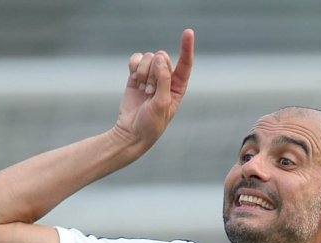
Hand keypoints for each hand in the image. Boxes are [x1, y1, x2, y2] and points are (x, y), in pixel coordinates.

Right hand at [114, 29, 194, 151]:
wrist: (131, 132)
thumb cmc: (151, 123)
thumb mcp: (162, 104)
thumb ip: (164, 80)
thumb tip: (159, 58)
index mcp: (177, 87)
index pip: (185, 64)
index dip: (186, 48)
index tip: (188, 32)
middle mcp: (165, 79)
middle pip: (162, 57)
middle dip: (154, 72)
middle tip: (150, 91)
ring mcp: (150, 76)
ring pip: (148, 58)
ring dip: (143, 73)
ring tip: (142, 90)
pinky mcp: (135, 75)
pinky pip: (136, 59)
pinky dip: (134, 65)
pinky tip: (134, 79)